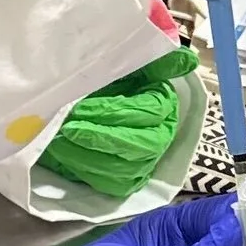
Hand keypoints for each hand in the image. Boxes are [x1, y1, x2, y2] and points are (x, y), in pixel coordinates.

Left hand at [43, 48, 197, 201]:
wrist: (98, 95)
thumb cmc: (116, 77)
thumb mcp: (134, 61)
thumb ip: (159, 59)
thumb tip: (186, 60)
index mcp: (164, 106)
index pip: (147, 113)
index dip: (113, 113)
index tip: (81, 109)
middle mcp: (158, 138)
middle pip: (139, 148)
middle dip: (101, 139)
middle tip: (68, 129)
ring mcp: (142, 163)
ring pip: (122, 170)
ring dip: (88, 158)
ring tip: (59, 142)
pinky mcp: (124, 180)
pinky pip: (109, 185)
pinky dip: (85, 173)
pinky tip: (63, 158)